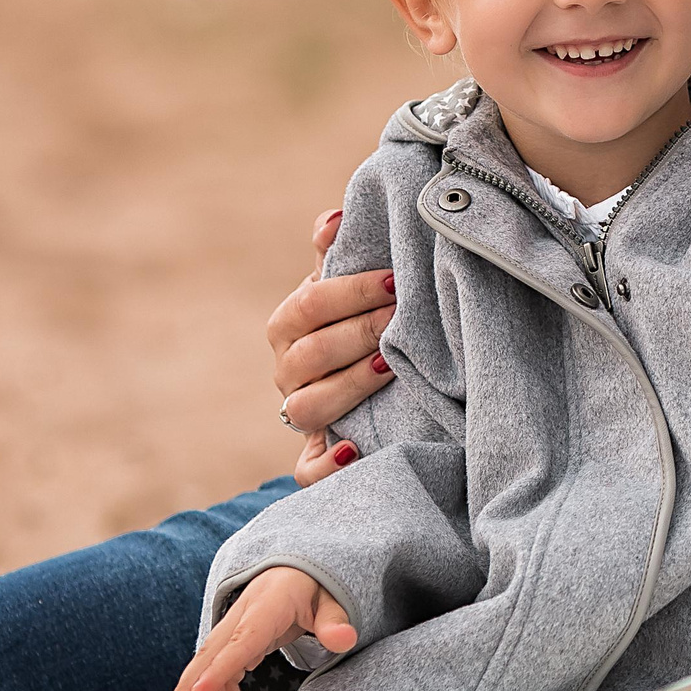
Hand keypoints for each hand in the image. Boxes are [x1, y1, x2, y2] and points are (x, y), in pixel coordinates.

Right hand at [165, 567, 356, 690]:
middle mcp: (242, 615)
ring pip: (211, 664)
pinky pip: (220, 668)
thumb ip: (335, 620)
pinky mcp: (233, 640)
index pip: (242, 640)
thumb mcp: (332, 600)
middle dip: (191, 686)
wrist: (297, 570)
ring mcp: (234, 627)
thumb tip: (344, 638)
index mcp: (267, 605)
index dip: (221, 666)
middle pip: (212, 653)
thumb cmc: (314, 587)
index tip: (200, 690)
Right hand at [269, 208, 395, 484]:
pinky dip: (328, 465)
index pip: (308, 305)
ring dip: (349, 386)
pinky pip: (307, 471)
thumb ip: (338, 255)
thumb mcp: (349, 287)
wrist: (369, 381)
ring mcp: (299, 414)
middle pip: (309, 354)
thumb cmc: (359, 320)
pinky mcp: (315, 456)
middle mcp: (288, 372)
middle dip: (360, 332)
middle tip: (402, 318)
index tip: (395, 279)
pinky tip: (356, 448)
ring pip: (307, 407)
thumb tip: (334, 220)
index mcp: (288, 326)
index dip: (351, 292)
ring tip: (390, 367)